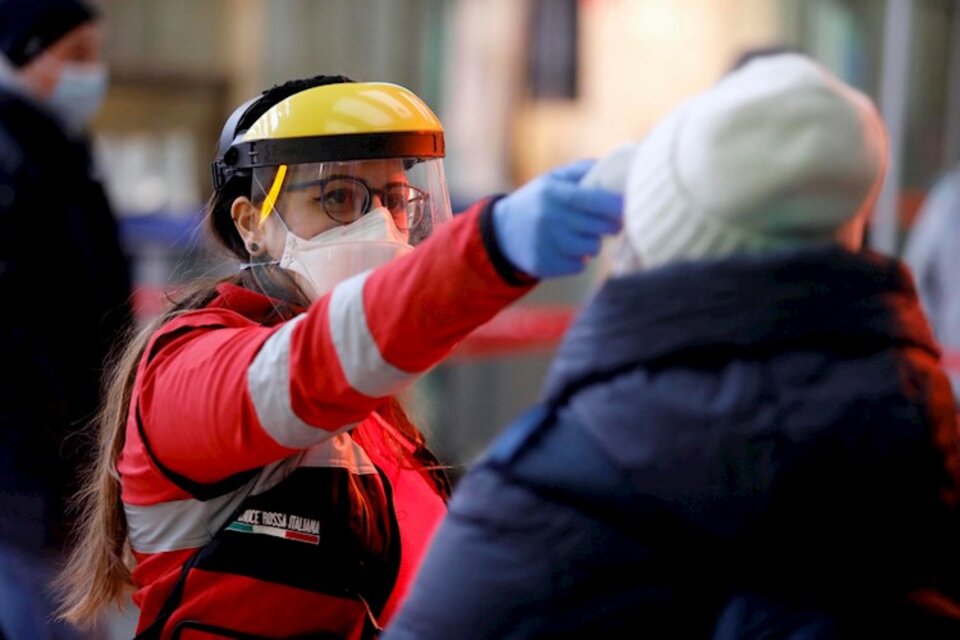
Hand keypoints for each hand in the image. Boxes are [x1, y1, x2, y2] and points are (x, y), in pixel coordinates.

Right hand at [492, 159, 623, 277]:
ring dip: (593, 243)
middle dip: (611, 226)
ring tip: (583, 235)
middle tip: (610, 223)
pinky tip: (568, 250)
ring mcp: (546, 244)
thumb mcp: (554, 178)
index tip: (627, 206)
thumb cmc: (538, 200)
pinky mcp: (545, 264)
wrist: (502, 231)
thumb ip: (584, 171)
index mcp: (554, 194)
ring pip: (592, 248)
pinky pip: (580, 266)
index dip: (617, 205)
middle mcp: (550, 219)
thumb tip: (620, 168)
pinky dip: (579, 259)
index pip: (595, 200)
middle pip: (600, 228)